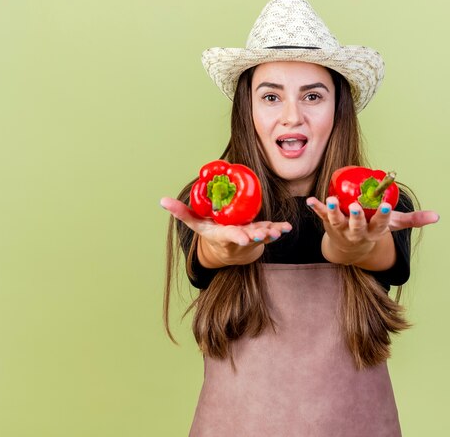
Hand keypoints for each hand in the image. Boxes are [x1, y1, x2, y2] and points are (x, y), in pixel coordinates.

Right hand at [160, 197, 291, 265]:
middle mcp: (238, 238)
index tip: (243, 239)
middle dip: (256, 236)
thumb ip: (181, 212)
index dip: (236, 237)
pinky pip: (272, 231)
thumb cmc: (211, 232)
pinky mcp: (262, 234)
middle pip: (248, 237)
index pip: (229, 236)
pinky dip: (280, 229)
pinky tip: (287, 227)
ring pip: (262, 236)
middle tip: (265, 235)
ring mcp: (251, 238)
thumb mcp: (196, 224)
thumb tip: (162, 200)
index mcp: (223, 235)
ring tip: (279, 231)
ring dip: (271, 233)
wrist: (227, 250)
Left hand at [306, 196, 438, 265]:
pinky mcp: (328, 224)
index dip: (383, 216)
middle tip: (355, 207)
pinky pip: (320, 216)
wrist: (350, 248)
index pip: (380, 224)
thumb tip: (437, 217)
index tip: (387, 207)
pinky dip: (316, 208)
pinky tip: (310, 200)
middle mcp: (357, 232)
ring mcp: (341, 229)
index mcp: (374, 231)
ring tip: (331, 200)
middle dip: (356, 217)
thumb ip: (414, 220)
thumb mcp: (393, 225)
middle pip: (357, 226)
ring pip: (337, 221)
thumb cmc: (374, 229)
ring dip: (333, 211)